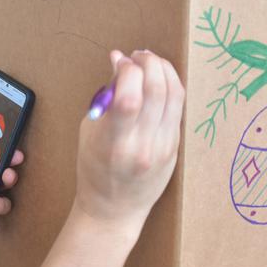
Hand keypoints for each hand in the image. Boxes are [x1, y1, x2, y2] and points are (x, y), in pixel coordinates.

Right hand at [74, 50, 183, 227]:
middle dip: (148, 63)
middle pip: (156, 90)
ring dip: (163, 70)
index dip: (126, 70)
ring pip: (174, 95)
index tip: (118, 61)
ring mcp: (163, 147)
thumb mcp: (89, 133)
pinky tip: (159, 79)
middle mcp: (143, 145)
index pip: (129, 97)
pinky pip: (177, 108)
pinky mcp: (175, 147)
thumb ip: (105, 100)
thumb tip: (119, 65)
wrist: (113, 210)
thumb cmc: (94, 171)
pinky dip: (169, 87)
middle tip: (138, 56)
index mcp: (115, 143)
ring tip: (150, 61)